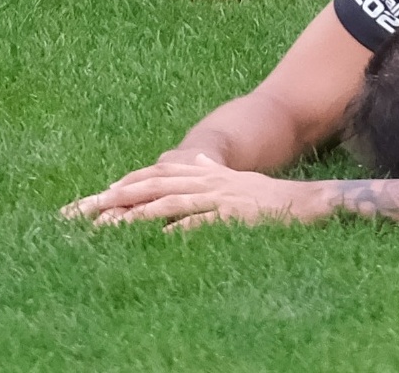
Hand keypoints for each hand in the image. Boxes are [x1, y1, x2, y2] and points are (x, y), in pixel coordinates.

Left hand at [66, 153, 324, 230]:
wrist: (306, 199)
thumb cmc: (269, 196)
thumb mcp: (235, 178)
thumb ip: (214, 169)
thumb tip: (199, 160)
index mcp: (204, 174)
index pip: (159, 175)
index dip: (130, 183)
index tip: (101, 195)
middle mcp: (207, 182)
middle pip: (156, 186)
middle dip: (121, 197)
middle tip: (91, 209)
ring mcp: (220, 197)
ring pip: (173, 202)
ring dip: (140, 214)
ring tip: (113, 226)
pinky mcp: (234, 214)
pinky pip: (203, 222)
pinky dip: (181, 229)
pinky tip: (161, 238)